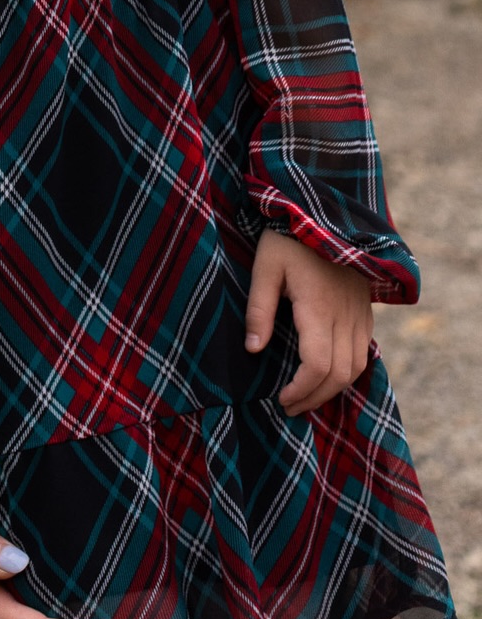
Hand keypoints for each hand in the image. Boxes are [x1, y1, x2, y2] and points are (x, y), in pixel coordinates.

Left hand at [245, 230, 373, 414]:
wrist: (324, 211)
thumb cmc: (287, 237)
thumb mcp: (265, 267)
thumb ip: (259, 309)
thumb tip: (253, 350)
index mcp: (319, 306)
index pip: (318, 364)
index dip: (302, 389)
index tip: (282, 399)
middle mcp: (346, 314)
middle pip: (341, 373)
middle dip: (316, 397)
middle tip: (290, 407)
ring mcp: (360, 313)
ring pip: (356, 366)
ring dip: (333, 388)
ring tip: (306, 397)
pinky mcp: (365, 309)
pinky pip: (363, 351)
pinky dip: (347, 371)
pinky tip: (326, 375)